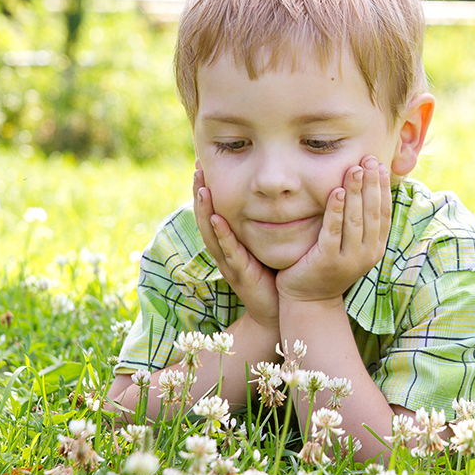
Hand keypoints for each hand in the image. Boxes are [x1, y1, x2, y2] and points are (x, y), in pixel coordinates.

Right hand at [193, 163, 279, 327]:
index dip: (207, 189)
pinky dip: (222, 234)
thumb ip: (265, 223)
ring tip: (201, 187)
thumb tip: (275, 194)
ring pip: (212, 232)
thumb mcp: (266, 245)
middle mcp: (224, 250)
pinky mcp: (240, 273)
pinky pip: (229, 251)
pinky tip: (216, 219)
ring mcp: (229, 262)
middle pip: (206, 217)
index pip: (213, 211)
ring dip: (205, 209)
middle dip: (200, 192)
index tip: (204, 163)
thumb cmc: (273, 277)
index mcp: (229, 243)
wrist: (277, 311)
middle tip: (198, 167)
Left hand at [277, 155, 391, 302]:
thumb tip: (365, 188)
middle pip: (372, 212)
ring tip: (354, 169)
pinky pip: (334, 232)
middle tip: (367, 159)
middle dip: (371, 183)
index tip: (378, 164)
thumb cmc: (328, 266)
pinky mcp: (328, 261)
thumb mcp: (350, 245)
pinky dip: (336, 211)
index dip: (382, 187)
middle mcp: (367, 254)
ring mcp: (349, 259)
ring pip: (356, 220)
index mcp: (376, 248)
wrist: (309, 300)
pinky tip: (336, 192)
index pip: (383, 212)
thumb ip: (359, 223)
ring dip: (356, 192)